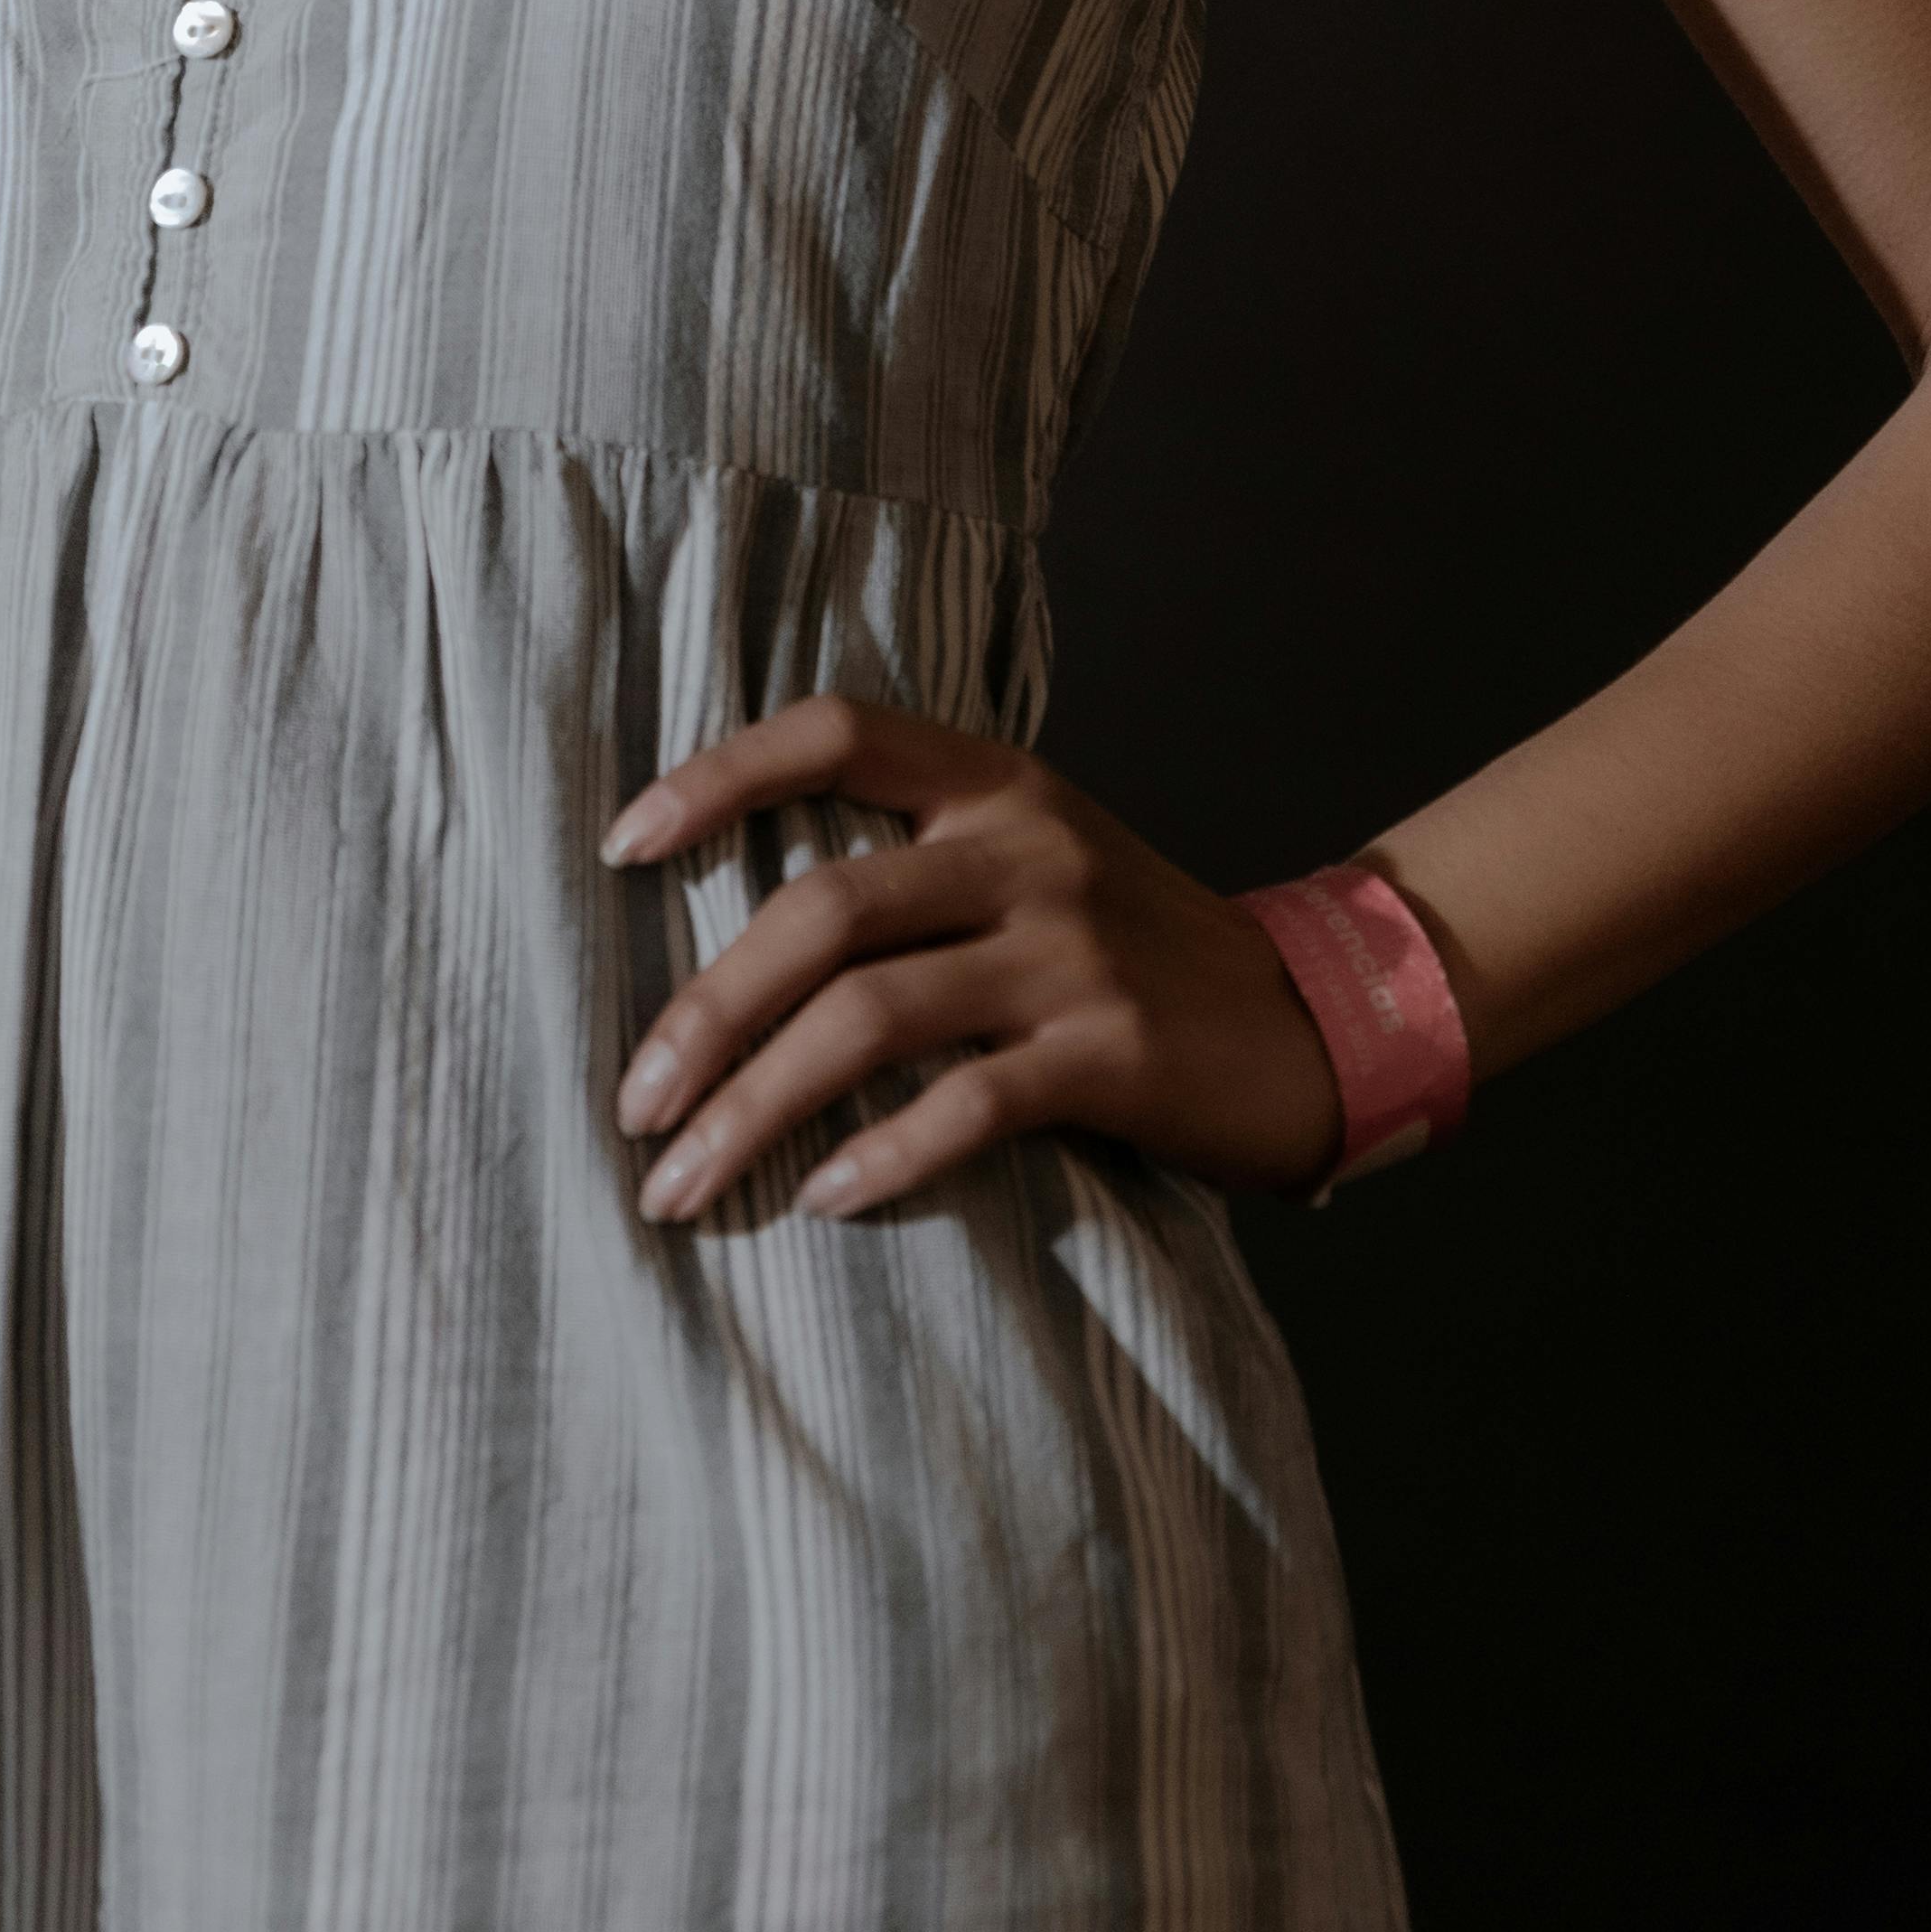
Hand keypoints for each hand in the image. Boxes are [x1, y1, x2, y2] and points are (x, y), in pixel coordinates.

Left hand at [604, 698, 1345, 1221]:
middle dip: (705, 1016)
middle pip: (821, 911)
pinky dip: (880, 1157)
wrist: (1311, 1021)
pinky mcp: (1111, 1052)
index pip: (833, 731)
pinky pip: (965, 1104)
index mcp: (995, 781)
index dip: (716, 776)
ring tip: (683, 1185)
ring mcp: (1071, 949)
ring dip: (755, 1107)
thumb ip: (915, 866)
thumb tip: (728, 937)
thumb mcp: (1035, 860)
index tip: (618, 849)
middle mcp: (1027, 846)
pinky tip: (822, 1199)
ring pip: (869, 1018)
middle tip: (633, 1108)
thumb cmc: (1133, 951)